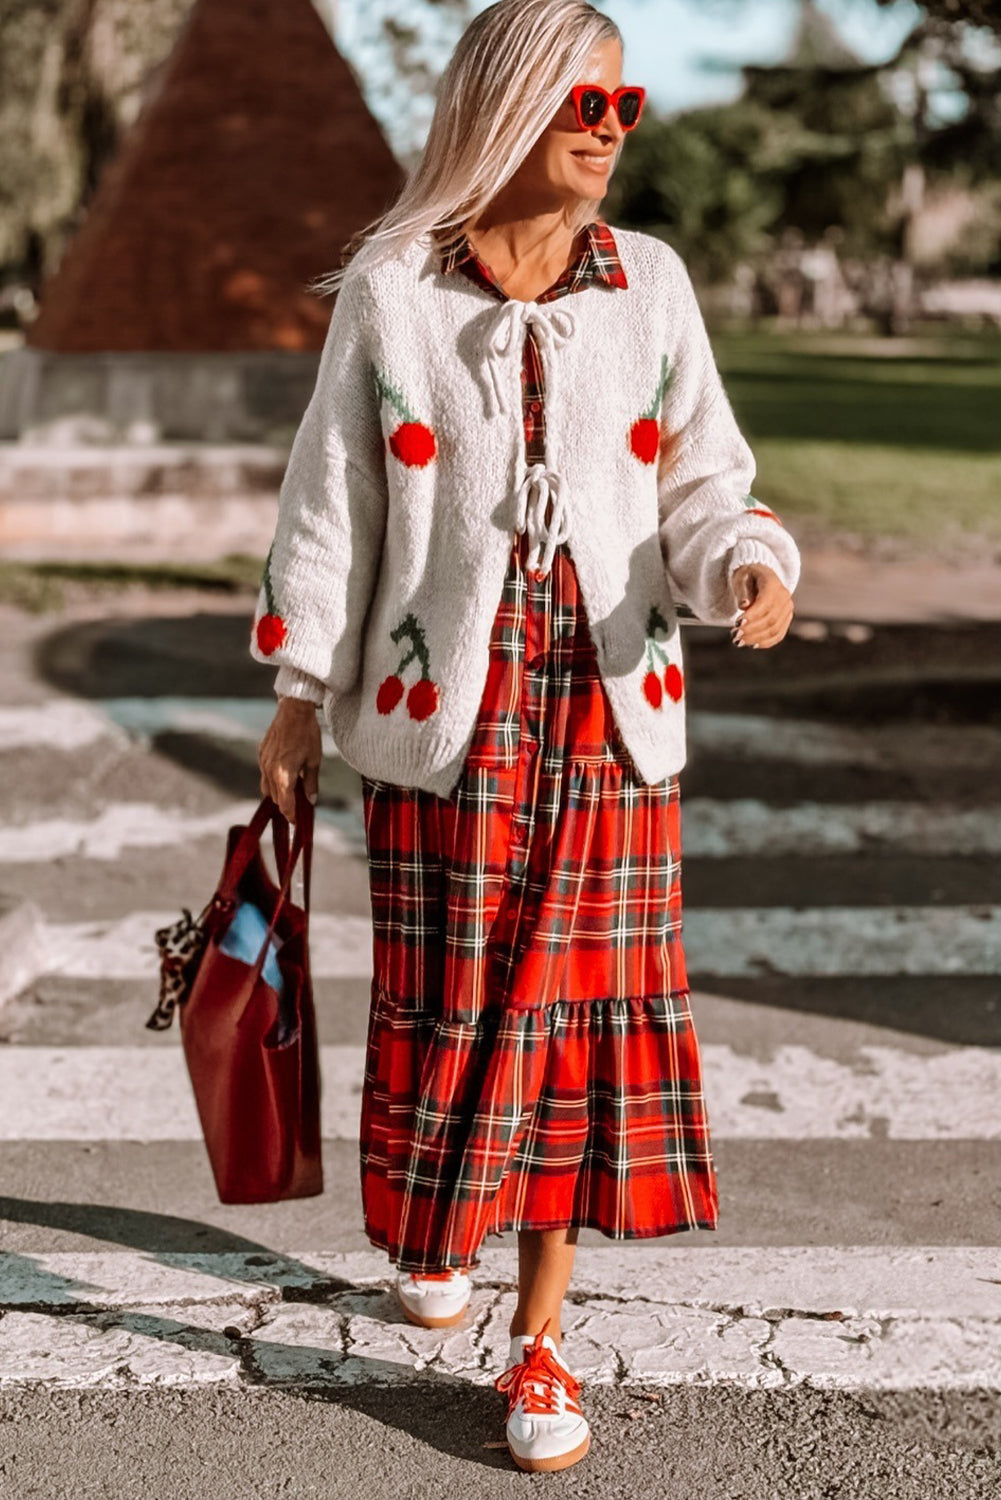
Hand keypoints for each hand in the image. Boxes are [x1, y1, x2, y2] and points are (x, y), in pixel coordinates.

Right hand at [258, 698, 321, 822]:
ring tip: (292, 792)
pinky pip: (264, 774)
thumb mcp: (314, 761)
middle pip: (275, 798)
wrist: (293, 711)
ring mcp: (263, 762)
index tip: (296, 822)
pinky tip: (285, 774)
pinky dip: (273, 780)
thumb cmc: (307, 735)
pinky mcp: (261, 754)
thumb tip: (311, 801)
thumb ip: (311, 783)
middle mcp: (269, 771)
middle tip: (299, 807)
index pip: (285, 804)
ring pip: (267, 787)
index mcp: (283, 775)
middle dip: (286, 804)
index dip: (291, 815)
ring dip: (278, 793)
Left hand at [729, 563, 793, 647]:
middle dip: (751, 630)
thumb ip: (742, 592)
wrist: (760, 576)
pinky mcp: (786, 619)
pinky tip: (751, 645)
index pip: (765, 604)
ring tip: (738, 641)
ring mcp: (787, 609)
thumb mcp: (741, 578)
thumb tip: (744, 606)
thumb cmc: (747, 576)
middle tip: (734, 636)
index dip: (752, 616)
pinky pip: (778, 635)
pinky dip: (765, 642)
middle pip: (770, 620)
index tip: (736, 623)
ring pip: (774, 630)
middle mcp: (784, 597)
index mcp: (773, 584)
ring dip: (755, 638)